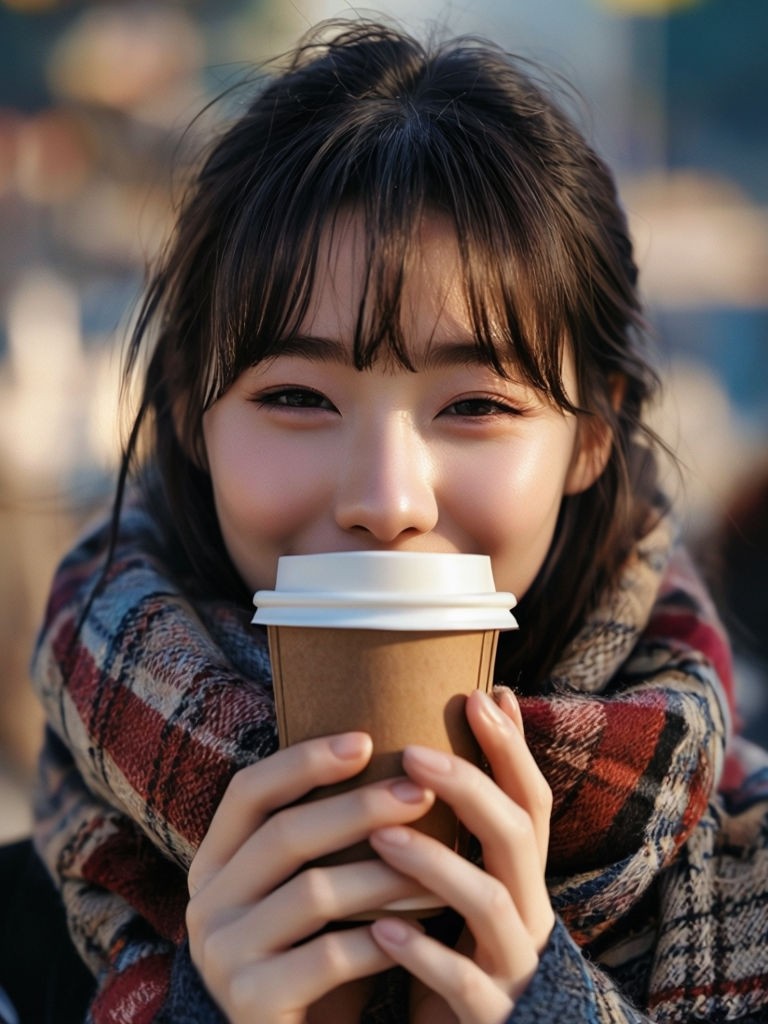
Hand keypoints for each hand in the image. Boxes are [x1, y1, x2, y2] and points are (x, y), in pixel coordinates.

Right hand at [186, 733, 435, 1023]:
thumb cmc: (318, 952)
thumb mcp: (308, 886)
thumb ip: (326, 834)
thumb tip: (389, 753)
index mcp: (214, 864)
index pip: (249, 792)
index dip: (304, 761)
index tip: (365, 740)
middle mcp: (206, 905)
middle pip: (284, 835)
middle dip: (358, 807)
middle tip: (419, 791)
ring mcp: (222, 956)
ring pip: (312, 892)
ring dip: (384, 872)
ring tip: (441, 858)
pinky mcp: (250, 1002)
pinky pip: (328, 957)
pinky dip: (382, 937)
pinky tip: (423, 926)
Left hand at [368, 688, 553, 1023]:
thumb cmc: (461, 952)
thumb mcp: (471, 884)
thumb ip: (466, 829)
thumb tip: (437, 744)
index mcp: (522, 877)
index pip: (531, 800)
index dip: (512, 748)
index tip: (480, 695)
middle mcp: (528, 911)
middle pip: (518, 835)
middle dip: (470, 786)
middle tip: (411, 752)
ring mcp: (513, 964)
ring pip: (489, 902)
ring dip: (435, 862)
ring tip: (380, 832)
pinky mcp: (490, 1015)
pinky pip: (463, 981)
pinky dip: (423, 952)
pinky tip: (380, 930)